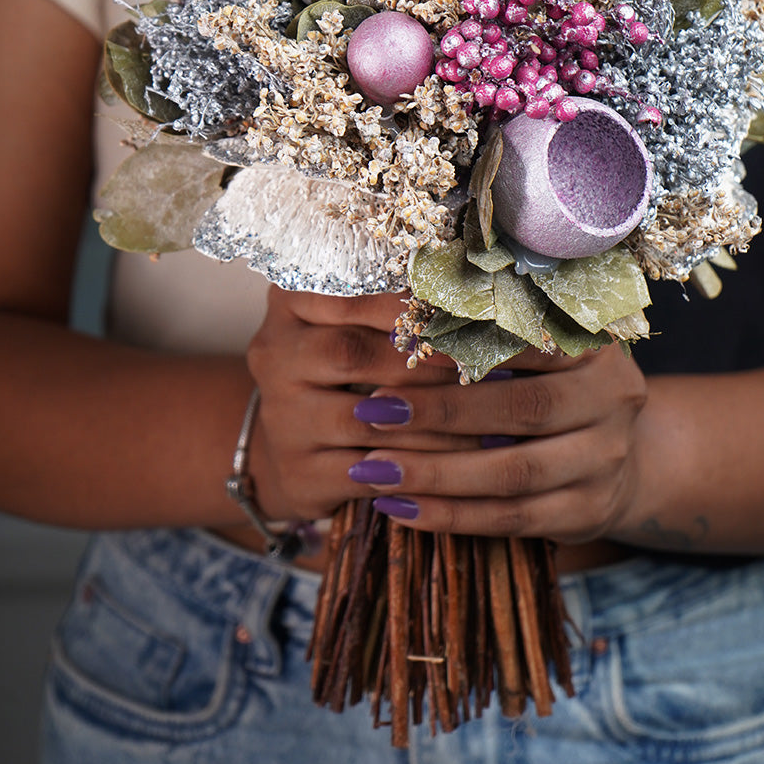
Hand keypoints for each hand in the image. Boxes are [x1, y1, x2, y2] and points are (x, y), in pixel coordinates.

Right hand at [244, 286, 466, 521]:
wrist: (300, 444)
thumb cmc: (347, 370)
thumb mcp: (360, 325)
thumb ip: (401, 305)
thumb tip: (479, 290)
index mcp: (290, 302)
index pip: (346, 292)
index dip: (405, 306)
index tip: (459, 314)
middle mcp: (274, 355)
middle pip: (348, 352)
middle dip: (420, 361)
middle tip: (477, 365)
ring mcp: (281, 419)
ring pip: (364, 420)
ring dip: (433, 421)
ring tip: (489, 417)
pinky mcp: (298, 474)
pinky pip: (367, 473)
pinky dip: (419, 469)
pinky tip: (462, 464)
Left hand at [343, 344, 648, 543]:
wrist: (614, 451)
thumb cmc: (550, 381)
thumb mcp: (535, 344)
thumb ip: (486, 330)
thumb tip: (397, 314)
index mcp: (595, 342)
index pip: (525, 340)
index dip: (461, 346)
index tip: (397, 345)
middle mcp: (612, 398)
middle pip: (522, 408)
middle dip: (440, 412)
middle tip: (371, 411)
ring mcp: (605, 460)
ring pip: (514, 472)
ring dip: (436, 473)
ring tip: (372, 468)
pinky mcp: (588, 512)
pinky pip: (513, 518)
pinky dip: (453, 516)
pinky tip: (402, 508)